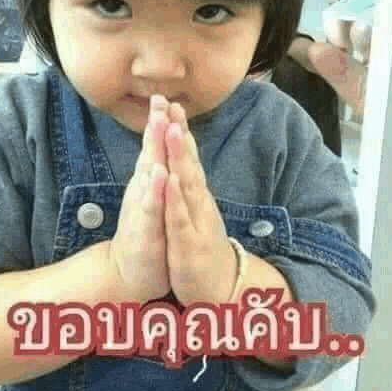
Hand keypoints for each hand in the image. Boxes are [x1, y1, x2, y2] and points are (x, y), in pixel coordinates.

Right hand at [109, 95, 170, 303]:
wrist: (130, 270)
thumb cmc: (146, 230)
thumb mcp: (151, 195)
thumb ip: (153, 168)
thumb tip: (157, 143)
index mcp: (150, 181)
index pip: (156, 147)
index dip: (160, 121)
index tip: (164, 95)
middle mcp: (143, 190)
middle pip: (150, 153)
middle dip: (155, 126)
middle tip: (158, 99)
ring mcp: (143, 208)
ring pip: (149, 175)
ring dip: (153, 150)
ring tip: (158, 126)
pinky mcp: (144, 230)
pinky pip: (151, 208)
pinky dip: (154, 191)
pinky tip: (159, 175)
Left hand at [163, 102, 237, 305]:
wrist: (221, 287)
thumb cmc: (203, 244)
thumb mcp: (195, 211)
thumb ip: (191, 184)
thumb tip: (184, 156)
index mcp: (196, 194)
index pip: (186, 158)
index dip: (179, 130)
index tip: (170, 103)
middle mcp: (199, 203)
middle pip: (188, 163)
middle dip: (179, 134)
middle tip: (172, 106)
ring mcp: (196, 222)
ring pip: (188, 186)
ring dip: (180, 158)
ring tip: (173, 131)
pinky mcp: (190, 245)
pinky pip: (182, 220)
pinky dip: (176, 200)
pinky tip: (171, 182)